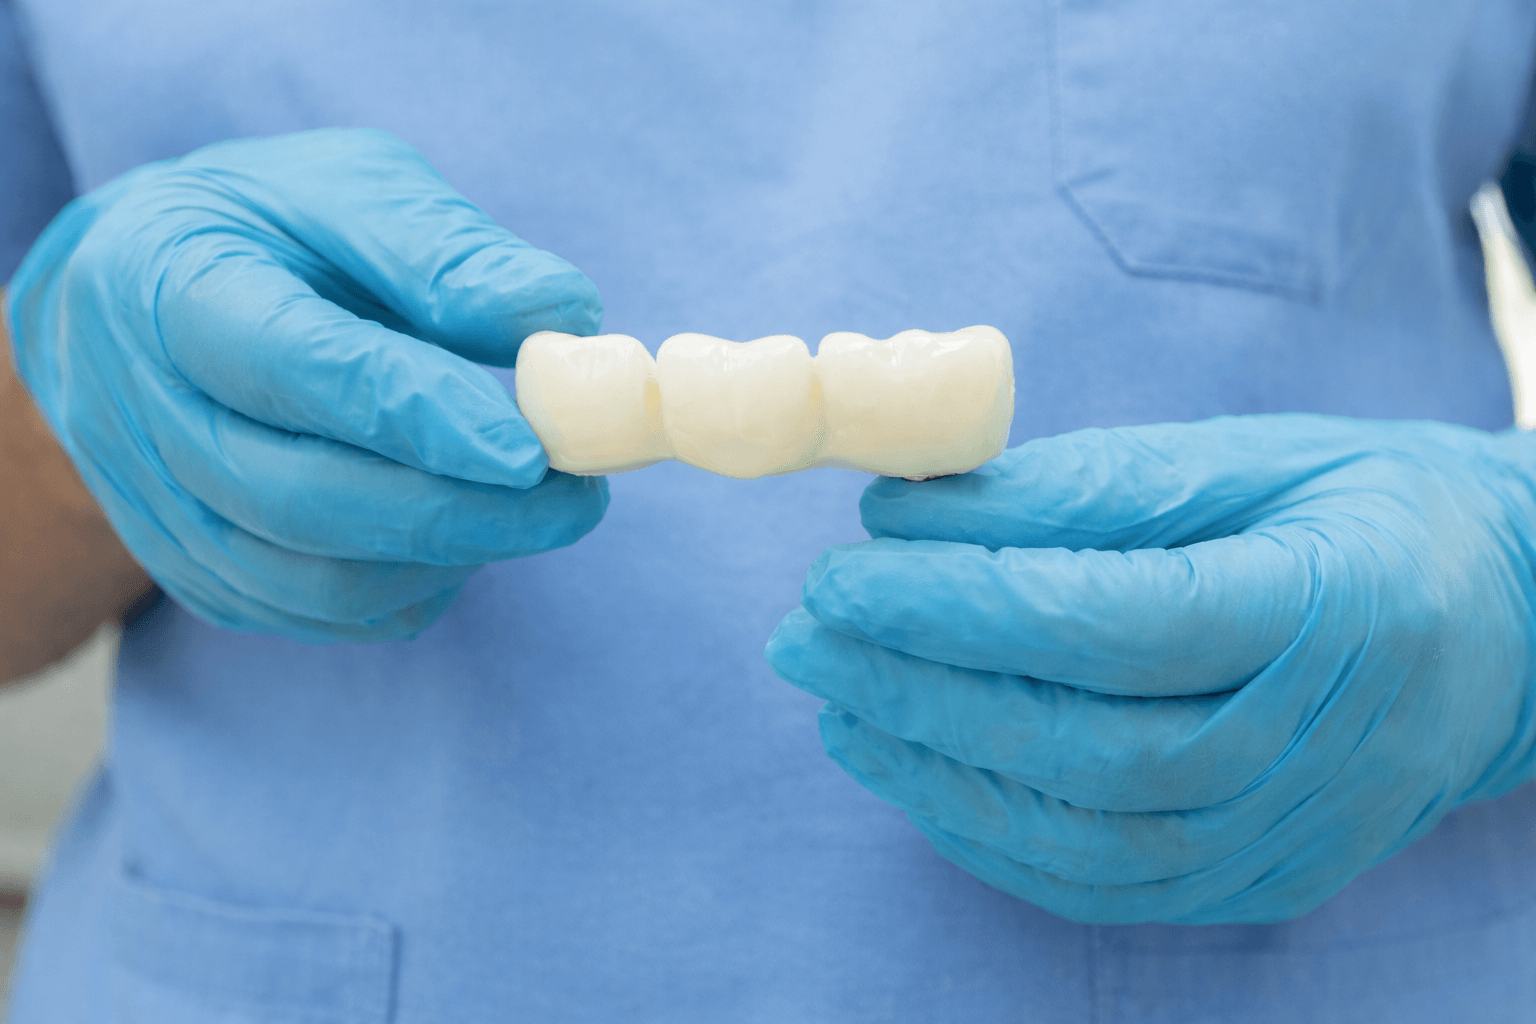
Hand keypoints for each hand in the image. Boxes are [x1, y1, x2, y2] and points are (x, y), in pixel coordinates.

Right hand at [5, 128, 606, 640]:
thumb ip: (446, 252)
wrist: (137, 296)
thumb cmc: (267, 229)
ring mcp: (158, 508)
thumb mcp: (349, 189)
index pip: (299, 369)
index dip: (422, 417)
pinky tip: (466, 535)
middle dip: (460, 512)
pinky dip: (413, 587)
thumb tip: (561, 317)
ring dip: (447, 557)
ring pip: (311, 580)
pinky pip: (317, 612)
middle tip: (578, 499)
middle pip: (302, 499)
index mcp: (168, 284)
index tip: (531, 451)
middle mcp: (140, 411)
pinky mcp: (195, 570)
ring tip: (534, 509)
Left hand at [767, 415, 1535, 922]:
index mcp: (1336, 606)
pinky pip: (1102, 885)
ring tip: (835, 701)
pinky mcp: (1259, 879)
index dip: (963, 600)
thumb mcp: (1240, 459)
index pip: (1116, 622)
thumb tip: (905, 511)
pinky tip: (911, 770)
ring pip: (1084, 835)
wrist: (1501, 628)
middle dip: (919, 690)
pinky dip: (987, 834)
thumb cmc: (1358, 512)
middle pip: (1086, 744)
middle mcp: (1322, 744)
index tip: (846, 568)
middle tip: (806, 633)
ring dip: (932, 770)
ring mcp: (1294, 833)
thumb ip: (1079, 488)